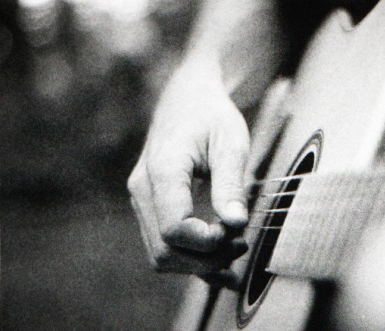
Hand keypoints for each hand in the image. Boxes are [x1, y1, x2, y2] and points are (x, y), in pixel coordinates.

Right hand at [127, 57, 249, 288]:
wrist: (187, 99)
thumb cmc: (211, 116)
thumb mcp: (230, 143)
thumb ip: (231, 184)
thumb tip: (236, 224)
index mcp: (162, 171)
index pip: (175, 229)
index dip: (208, 242)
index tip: (238, 231)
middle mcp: (143, 190)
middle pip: (165, 252)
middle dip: (206, 259)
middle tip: (241, 243)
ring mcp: (142, 201)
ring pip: (161, 256)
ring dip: (199, 263)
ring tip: (235, 246)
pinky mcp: (150, 208)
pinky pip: (163, 248)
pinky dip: (191, 262)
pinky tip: (222, 270)